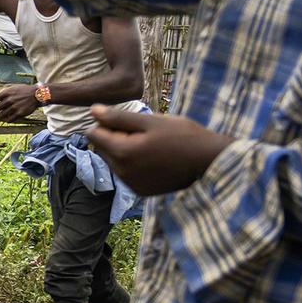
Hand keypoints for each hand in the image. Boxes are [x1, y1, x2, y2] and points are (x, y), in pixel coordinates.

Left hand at [0, 84, 41, 120]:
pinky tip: (10, 116)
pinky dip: (8, 119)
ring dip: (1, 115)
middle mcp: (9, 100)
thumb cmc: (22, 90)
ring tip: (5, 112)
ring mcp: (14, 107)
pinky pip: (9, 120)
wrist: (37, 94)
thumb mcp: (10, 86)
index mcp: (5, 92)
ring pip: (1, 116)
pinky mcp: (20, 114)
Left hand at [85, 107, 231, 195]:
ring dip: (123, 151)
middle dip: (114, 138)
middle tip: (144, 134)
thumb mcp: (151, 121)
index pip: (93, 134)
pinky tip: (154, 160)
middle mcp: (122, 173)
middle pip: (101, 149)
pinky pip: (125, 174)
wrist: (209, 161)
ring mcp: (131, 185)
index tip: (131, 123)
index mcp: (122, 153)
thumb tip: (92, 111)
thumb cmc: (183, 135)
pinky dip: (133, 165)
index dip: (108, 123)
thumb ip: (118, 117)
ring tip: (152, 146)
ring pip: (113, 161)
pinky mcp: (141, 191)